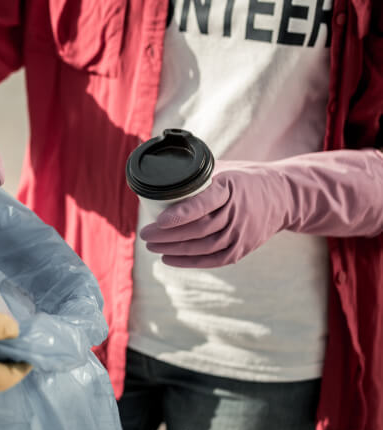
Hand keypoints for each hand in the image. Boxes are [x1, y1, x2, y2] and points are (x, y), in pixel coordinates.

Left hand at [140, 150, 382, 267]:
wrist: (284, 197)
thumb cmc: (244, 179)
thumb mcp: (224, 168)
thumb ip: (197, 174)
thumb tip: (159, 173)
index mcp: (230, 188)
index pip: (203, 203)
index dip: (180, 213)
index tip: (159, 219)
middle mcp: (237, 213)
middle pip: (198, 229)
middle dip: (168, 234)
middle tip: (145, 233)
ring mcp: (241, 234)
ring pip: (203, 246)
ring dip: (174, 249)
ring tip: (151, 246)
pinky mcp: (242, 249)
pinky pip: (213, 260)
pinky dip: (189, 262)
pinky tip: (169, 259)